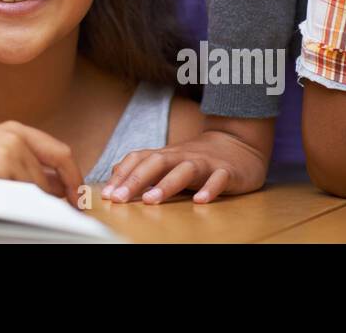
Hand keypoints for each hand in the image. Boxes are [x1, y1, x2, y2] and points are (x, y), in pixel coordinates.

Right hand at [0, 121, 85, 207]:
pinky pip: (18, 201)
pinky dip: (10, 208)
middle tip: (37, 212)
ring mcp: (5, 154)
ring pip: (34, 194)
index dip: (74, 178)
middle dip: (47, 200)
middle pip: (48, 180)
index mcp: (14, 130)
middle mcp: (13, 138)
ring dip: (23, 205)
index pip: (61, 153)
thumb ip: (24, 161)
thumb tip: (59, 187)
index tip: (78, 198)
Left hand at [102, 129, 266, 204]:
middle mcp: (182, 156)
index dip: (122, 175)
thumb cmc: (197, 158)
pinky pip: (218, 179)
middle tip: (119, 198)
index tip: (107, 194)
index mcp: (166, 155)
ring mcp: (205, 163)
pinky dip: (209, 189)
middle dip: (136, 180)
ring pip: (185, 170)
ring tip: (151, 200)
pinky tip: (199, 201)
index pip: (139, 159)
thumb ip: (144, 168)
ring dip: (166, 184)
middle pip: (156, 162)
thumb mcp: (169, 161)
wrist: (238, 144)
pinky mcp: (227, 171)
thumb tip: (115, 177)